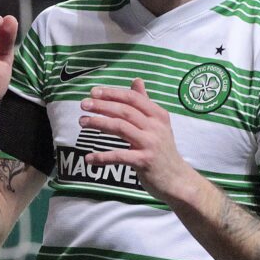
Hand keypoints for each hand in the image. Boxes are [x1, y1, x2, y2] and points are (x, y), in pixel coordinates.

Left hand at [79, 78, 196, 203]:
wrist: (177, 179)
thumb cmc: (163, 150)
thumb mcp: (158, 124)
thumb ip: (145, 103)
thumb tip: (137, 81)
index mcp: (158, 115)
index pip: (132, 98)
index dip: (112, 93)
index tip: (93, 92)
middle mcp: (155, 127)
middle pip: (125, 111)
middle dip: (102, 106)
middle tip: (83, 105)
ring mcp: (150, 144)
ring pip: (121, 128)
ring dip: (99, 123)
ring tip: (82, 122)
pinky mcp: (144, 161)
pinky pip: (119, 156)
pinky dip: (102, 157)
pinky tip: (89, 158)